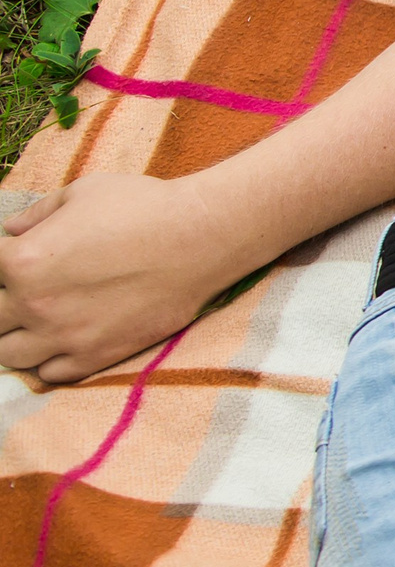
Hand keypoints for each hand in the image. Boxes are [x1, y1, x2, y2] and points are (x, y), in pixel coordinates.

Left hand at [0, 176, 247, 381]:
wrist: (201, 237)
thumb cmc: (144, 206)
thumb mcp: (83, 192)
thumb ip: (38, 214)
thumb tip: (12, 230)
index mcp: (23, 259)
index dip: (0, 266)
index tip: (13, 265)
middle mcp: (34, 302)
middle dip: (1, 305)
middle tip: (25, 293)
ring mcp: (64, 335)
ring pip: (9, 354)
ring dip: (16, 337)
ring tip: (37, 321)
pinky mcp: (96, 355)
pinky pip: (48, 375)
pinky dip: (47, 361)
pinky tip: (63, 339)